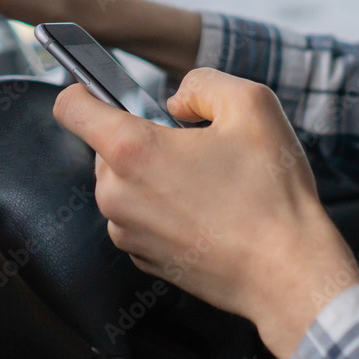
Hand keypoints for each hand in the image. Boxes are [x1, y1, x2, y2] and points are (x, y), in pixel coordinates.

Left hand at [52, 68, 358, 358]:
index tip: (103, 91)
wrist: (289, 274)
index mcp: (131, 150)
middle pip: (105, 147)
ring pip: (124, 184)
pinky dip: (164, 209)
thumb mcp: (251, 104)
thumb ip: (201, 83)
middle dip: (142, 138)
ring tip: (208, 184)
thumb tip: (175, 102)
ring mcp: (126, 232)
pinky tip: (207, 213)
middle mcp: (116, 195)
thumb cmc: (271, 193)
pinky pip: (140, 218)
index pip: (70, 107)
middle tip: (193, 147)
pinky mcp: (143, 259)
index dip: (83, 89)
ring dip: (154, 176)